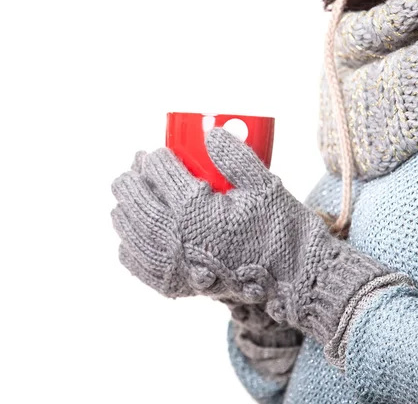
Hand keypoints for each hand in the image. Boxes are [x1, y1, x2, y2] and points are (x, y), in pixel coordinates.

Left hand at [112, 128, 391, 344]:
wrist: (293, 278)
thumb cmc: (280, 229)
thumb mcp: (263, 185)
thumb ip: (234, 156)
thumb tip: (209, 134)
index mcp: (195, 210)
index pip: (162, 174)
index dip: (156, 159)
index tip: (157, 152)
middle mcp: (177, 238)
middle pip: (140, 202)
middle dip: (132, 180)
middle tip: (133, 168)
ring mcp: (174, 264)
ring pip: (133, 233)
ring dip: (125, 211)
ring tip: (124, 198)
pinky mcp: (178, 284)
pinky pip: (141, 266)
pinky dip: (130, 250)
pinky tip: (129, 241)